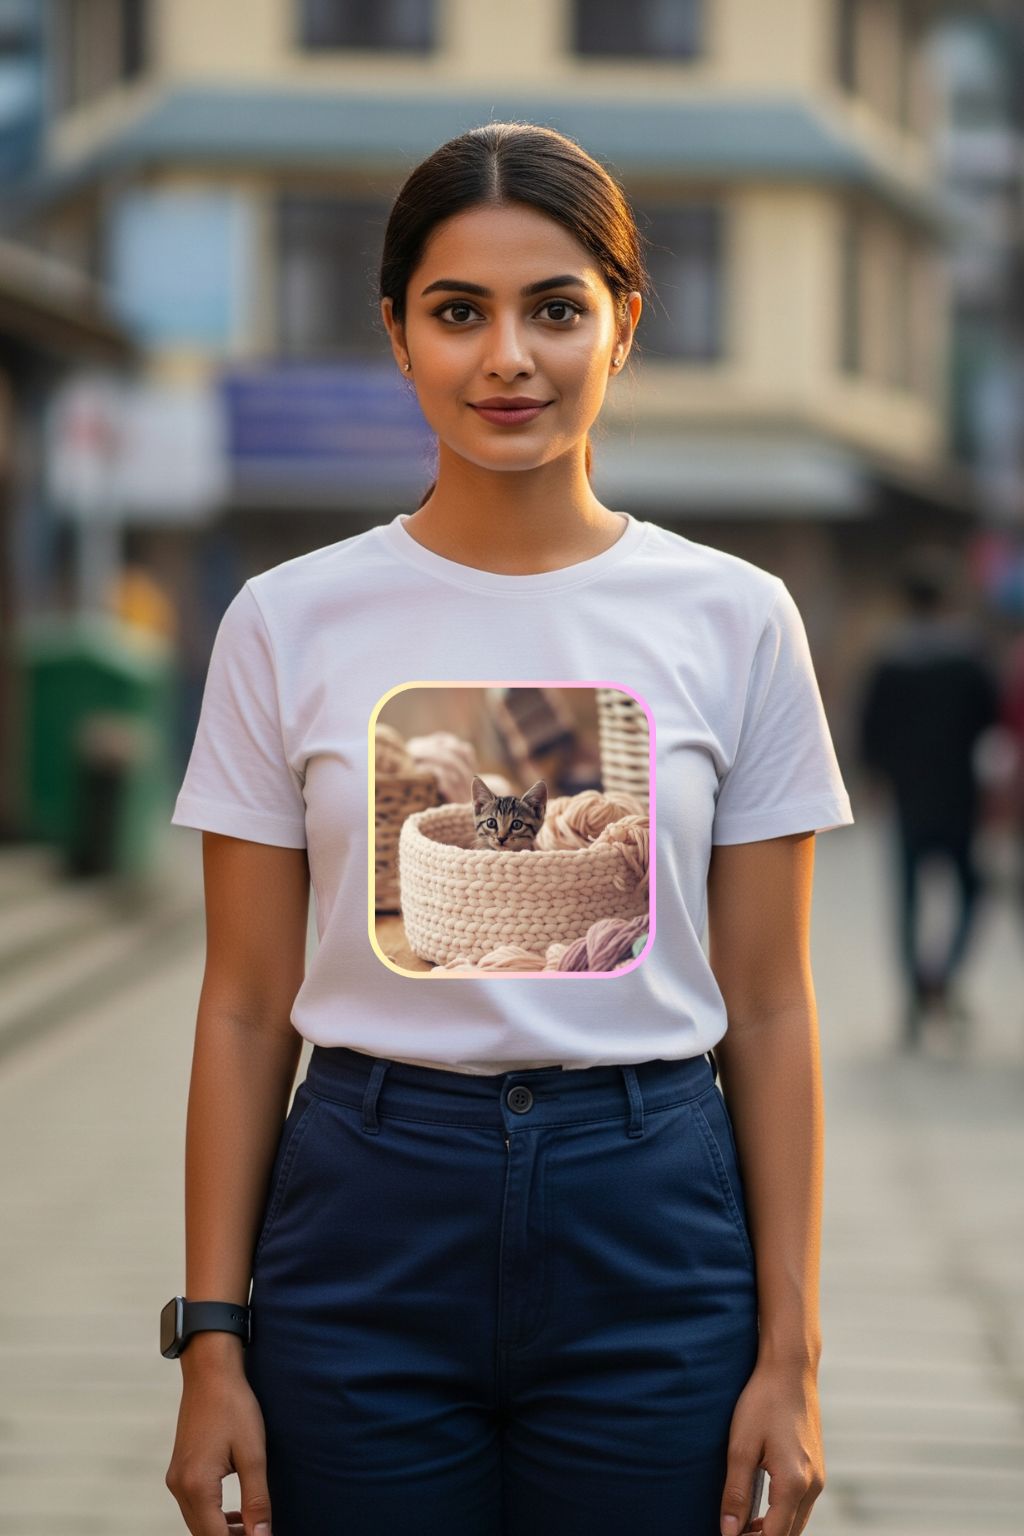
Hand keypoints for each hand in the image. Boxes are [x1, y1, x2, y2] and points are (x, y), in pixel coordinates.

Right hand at [165, 1368, 272, 1534]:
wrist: (210, 1372)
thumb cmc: (234, 1406)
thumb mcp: (253, 1453)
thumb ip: (257, 1499)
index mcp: (198, 1485)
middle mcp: (179, 1487)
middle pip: (203, 1535)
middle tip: (260, 1534)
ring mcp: (175, 1479)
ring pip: (197, 1523)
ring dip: (222, 1532)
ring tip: (252, 1528)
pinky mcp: (179, 1471)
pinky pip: (194, 1507)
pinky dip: (213, 1517)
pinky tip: (235, 1515)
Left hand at [718, 1360, 824, 1535]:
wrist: (790, 1370)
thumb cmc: (763, 1401)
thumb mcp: (741, 1446)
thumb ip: (735, 1493)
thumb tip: (728, 1532)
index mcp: (794, 1483)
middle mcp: (813, 1486)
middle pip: (789, 1535)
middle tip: (733, 1533)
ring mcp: (819, 1478)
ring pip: (797, 1523)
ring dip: (773, 1531)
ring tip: (743, 1528)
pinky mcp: (818, 1469)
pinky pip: (802, 1507)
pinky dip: (783, 1516)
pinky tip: (761, 1511)